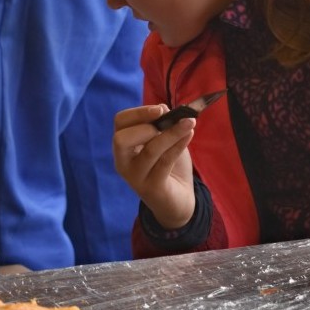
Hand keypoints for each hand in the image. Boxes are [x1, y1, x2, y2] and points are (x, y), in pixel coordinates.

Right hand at [112, 105, 195, 229]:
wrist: (178, 200)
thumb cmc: (168, 166)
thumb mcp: (164, 140)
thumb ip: (162, 124)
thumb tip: (164, 109)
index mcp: (123, 146)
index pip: (119, 123)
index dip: (138, 112)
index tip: (160, 109)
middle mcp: (123, 162)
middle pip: (121, 139)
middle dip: (145, 124)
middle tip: (167, 119)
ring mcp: (136, 177)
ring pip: (150, 150)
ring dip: (172, 133)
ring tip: (189, 122)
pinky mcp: (152, 188)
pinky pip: (165, 162)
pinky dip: (179, 145)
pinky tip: (190, 134)